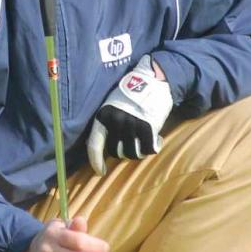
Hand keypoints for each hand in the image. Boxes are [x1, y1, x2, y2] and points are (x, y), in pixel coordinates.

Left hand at [87, 54, 172, 174]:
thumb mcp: (111, 103)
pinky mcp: (149, 128)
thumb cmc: (131, 91)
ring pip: (132, 153)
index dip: (96, 161)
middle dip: (123, 151)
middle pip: (116, 152)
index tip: (100, 172)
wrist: (154, 79)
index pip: (95, 145)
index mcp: (103, 115)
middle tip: (131, 143)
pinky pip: (148, 149)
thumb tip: (105, 146)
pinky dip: (152, 148)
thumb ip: (108, 122)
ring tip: (143, 141)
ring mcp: (133, 125)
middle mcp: (116, 122)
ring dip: (138, 151)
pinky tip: (156, 140)